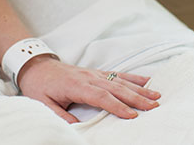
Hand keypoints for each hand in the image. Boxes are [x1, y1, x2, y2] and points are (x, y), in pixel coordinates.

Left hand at [17, 56, 160, 122]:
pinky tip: (147, 82)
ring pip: (121, 81)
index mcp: (76, 86)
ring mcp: (95, 73)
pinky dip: (134, 78)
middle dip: (136, 98)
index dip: (117, 106)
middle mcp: (89, 77)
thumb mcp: (43, 104)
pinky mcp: (97, 72)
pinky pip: (119, 75)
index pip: (101, 97)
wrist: (36, 66)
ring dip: (140, 89)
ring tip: (156, 96)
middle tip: (154, 107)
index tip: (132, 115)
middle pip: (116, 88)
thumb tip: (76, 127)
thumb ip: (60, 116)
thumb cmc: (40, 86)